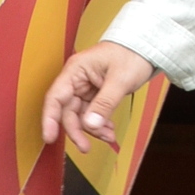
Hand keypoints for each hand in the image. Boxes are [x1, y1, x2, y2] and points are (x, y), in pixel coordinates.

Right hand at [41, 42, 155, 153]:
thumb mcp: (119, 80)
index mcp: (76, 70)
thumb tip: (89, 124)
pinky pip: (91, 114)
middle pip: (67, 111)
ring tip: (108, 136)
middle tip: (86, 147)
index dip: (50, 119)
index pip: (55, 97)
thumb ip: (104, 103)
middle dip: (77, 130)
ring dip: (92, 129)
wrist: (145, 47)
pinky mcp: (95, 94)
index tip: (49, 137)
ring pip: (80, 115)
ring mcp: (85, 87)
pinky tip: (109, 130)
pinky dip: (99, 124)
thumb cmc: (132, 53)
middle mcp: (77, 79)